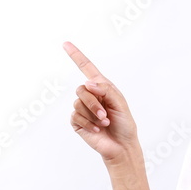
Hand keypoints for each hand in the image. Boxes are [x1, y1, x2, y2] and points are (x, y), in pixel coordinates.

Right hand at [64, 41, 138, 162]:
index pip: (86, 68)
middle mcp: (90, 96)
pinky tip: (97, 130)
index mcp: (102, 88)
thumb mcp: (120, 103)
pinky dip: (88, 124)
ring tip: (104, 123)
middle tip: (105, 115)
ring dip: (93, 115)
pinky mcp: (77, 122)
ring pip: (78, 103)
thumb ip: (106, 90)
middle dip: (93, 103)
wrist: (121, 146)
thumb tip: (88, 83)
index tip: (66, 44)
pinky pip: (76, 116)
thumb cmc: (124, 124)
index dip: (76, 55)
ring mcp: (82, 109)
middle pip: (81, 89)